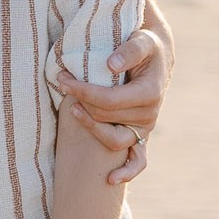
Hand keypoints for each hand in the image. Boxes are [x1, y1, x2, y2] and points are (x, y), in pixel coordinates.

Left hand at [57, 0, 173, 186]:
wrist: (156, 55)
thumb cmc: (145, 44)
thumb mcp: (141, 39)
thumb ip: (129, 50)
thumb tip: (110, 65)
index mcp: (150, 92)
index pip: (109, 99)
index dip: (83, 90)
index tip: (62, 77)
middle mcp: (150, 114)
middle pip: (106, 117)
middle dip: (81, 100)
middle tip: (61, 83)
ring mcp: (145, 128)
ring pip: (114, 140)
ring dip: (91, 127)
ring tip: (72, 111)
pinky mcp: (141, 135)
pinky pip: (138, 161)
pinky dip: (127, 172)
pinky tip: (110, 179)